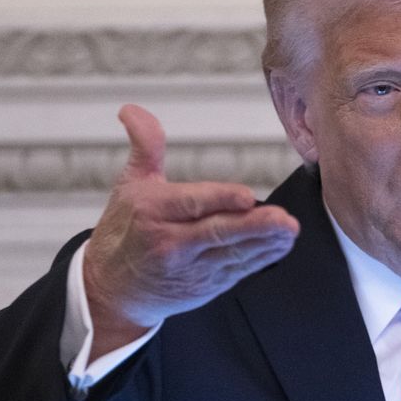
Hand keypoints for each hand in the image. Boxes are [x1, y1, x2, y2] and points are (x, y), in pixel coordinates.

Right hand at [82, 104, 298, 357]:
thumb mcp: (130, 185)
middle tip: (283, 220)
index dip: (221, 200)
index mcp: (152, 212)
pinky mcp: (206, 286)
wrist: (111, 290)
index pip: (192, 203)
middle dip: (254, 227)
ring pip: (232, 254)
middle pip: (217, 233)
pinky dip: (260, 259)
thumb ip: (146, 146)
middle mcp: (171, 243)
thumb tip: (133, 110)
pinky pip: (236, 271)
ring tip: (289, 231)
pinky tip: (280, 246)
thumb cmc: (124, 231)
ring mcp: (190, 268)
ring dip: (265, 243)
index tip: (248, 197)